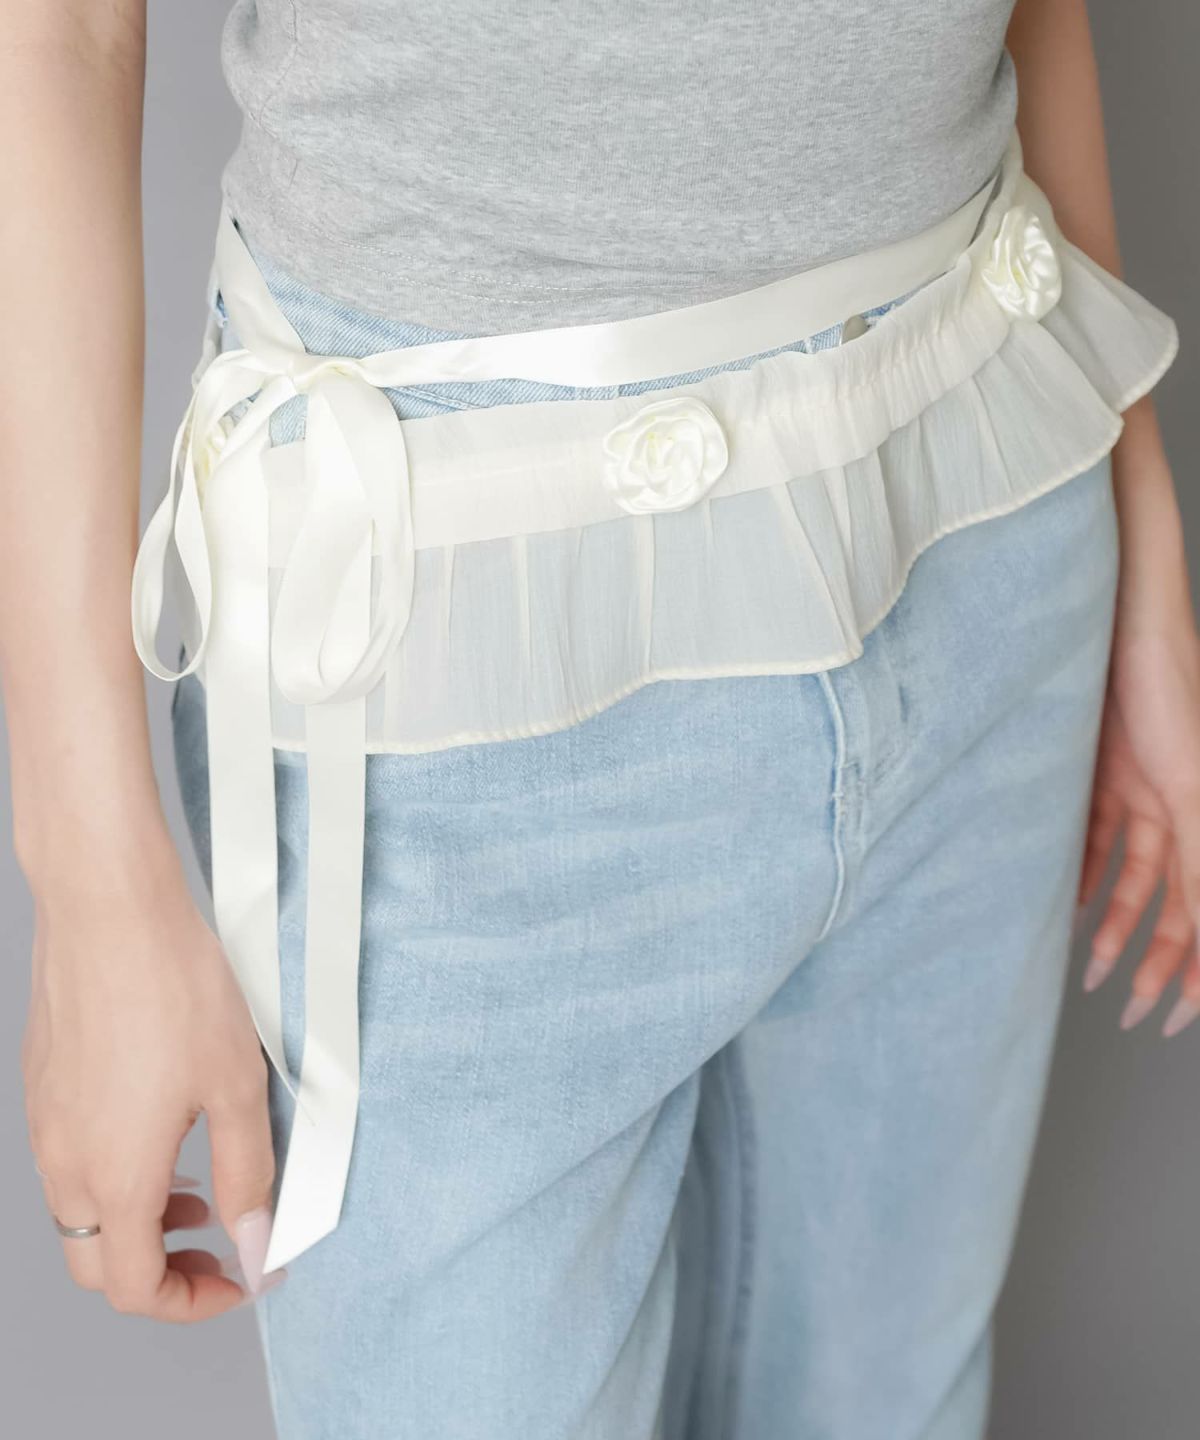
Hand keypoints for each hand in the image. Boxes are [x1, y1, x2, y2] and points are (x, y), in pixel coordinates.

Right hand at [21, 841, 282, 1320]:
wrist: (109, 910)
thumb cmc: (173, 987)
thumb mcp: (236, 1088)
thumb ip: (247, 1175)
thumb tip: (258, 1241)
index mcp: (115, 1178)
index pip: (137, 1289)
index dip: (193, 1302)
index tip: (241, 1277)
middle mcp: (66, 1163)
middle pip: (100, 1265)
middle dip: (162, 1274)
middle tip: (219, 1248)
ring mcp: (45, 1125)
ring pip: (81, 1215)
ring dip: (139, 1222)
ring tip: (197, 1190)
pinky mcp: (43, 1088)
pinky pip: (70, 1162)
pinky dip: (116, 1176)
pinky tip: (162, 1130)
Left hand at [1077, 615, 1199, 1035]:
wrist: (1118, 617)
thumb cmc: (1166, 687)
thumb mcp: (1189, 787)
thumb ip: (1199, 859)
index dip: (1199, 968)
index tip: (1178, 1016)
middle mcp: (1179, 807)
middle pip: (1173, 904)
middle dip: (1156, 961)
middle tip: (1131, 1011)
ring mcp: (1139, 788)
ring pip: (1132, 878)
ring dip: (1116, 926)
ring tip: (1096, 971)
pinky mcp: (1099, 768)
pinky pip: (1094, 837)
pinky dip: (1082, 873)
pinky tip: (1069, 904)